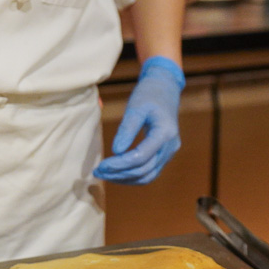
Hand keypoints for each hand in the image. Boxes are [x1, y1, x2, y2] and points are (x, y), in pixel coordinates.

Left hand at [93, 56, 183, 184]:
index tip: (101, 165)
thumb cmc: (149, 94)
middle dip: (119, 174)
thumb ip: (127, 129)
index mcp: (165, 133)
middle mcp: (170, 147)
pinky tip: (116, 173)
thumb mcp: (136, 107)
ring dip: (125, 178)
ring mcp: (169, 153)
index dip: (119, 164)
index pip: (141, 157)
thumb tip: (116, 151)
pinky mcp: (164, 155)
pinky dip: (132, 176)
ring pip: (147, 176)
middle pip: (144, 170)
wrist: (165, 89)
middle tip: (98, 172)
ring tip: (104, 175)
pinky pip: (149, 172)